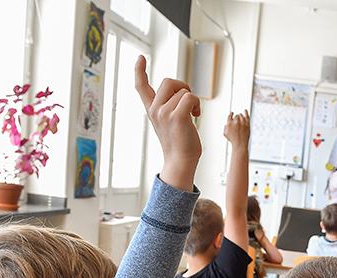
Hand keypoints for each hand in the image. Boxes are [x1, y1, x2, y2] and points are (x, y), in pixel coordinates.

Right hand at [134, 56, 200, 189]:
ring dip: (192, 99)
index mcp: (152, 109)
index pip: (141, 86)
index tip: (140, 58)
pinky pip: (190, 97)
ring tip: (192, 113)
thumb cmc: (180, 143)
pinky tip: (195, 114)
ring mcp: (164, 113)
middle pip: (168, 81)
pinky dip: (196, 103)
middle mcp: (155, 110)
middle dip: (183, 86)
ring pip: (182, 90)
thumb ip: (171, 106)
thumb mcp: (170, 121)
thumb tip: (184, 94)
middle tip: (189, 102)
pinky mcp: (177, 116)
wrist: (181, 161)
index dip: (139, 70)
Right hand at [223, 110, 250, 148]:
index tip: (232, 113)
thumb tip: (227, 123)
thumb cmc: (232, 139)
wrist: (240, 143)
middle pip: (236, 116)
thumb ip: (225, 127)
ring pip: (241, 115)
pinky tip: (245, 110)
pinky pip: (247, 116)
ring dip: (240, 116)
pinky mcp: (247, 124)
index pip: (230, 115)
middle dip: (236, 118)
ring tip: (240, 119)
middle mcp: (236, 122)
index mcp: (229, 123)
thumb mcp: (225, 134)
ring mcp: (242, 122)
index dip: (231, 114)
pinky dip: (246, 112)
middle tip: (237, 122)